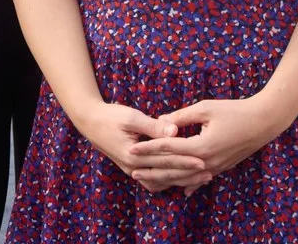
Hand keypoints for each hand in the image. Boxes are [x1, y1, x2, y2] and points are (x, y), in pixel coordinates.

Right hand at [66, 100, 208, 193]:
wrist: (89, 121)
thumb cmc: (111, 116)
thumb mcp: (131, 117)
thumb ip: (153, 126)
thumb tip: (175, 131)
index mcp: (134, 155)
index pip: (165, 160)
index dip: (185, 161)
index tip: (203, 161)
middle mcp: (133, 167)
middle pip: (165, 174)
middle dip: (188, 174)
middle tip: (208, 173)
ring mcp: (132, 170)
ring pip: (160, 181)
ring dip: (180, 180)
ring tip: (200, 177)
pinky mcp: (132, 168)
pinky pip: (152, 180)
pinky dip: (166, 181)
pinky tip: (180, 179)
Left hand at [132, 96, 286, 195]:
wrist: (264, 122)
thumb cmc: (235, 110)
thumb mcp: (206, 108)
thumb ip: (182, 117)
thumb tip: (161, 121)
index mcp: (201, 146)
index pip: (167, 148)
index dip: (148, 148)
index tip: (131, 149)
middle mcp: (206, 161)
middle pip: (173, 168)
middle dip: (151, 169)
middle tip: (131, 169)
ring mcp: (215, 167)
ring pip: (186, 178)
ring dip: (166, 179)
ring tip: (149, 179)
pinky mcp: (222, 167)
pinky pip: (201, 179)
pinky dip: (190, 184)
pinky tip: (182, 191)